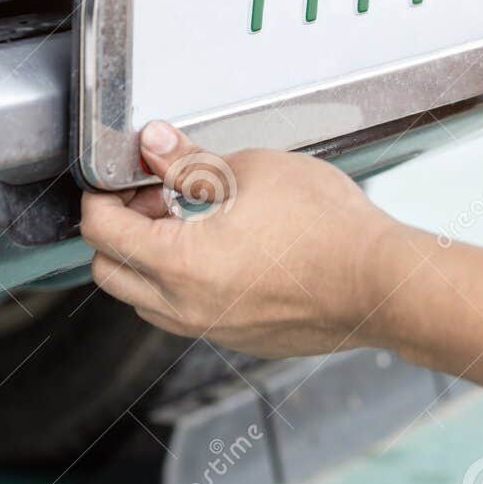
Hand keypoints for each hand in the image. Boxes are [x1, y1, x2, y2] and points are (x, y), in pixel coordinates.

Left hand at [79, 122, 402, 357]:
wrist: (381, 282)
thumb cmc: (327, 227)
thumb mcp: (251, 171)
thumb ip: (190, 160)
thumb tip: (155, 144)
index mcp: (179, 264)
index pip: (102, 231)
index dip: (102, 194)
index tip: (119, 176)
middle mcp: (186, 308)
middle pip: (110, 272)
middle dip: (120, 229)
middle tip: (154, 194)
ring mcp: (212, 330)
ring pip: (146, 299)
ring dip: (150, 259)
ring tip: (190, 219)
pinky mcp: (240, 339)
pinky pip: (187, 314)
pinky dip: (184, 283)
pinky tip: (223, 249)